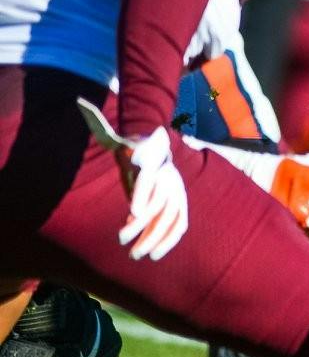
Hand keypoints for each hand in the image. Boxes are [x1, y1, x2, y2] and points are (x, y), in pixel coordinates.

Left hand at [78, 100, 187, 261]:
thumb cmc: (131, 149)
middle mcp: (169, 177)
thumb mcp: (115, 138)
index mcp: (152, 163)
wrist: (159, 152)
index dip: (142, 197)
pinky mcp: (180, 203)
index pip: (149, 181)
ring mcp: (177, 191)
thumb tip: (79, 101)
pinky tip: (155, 253)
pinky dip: (170, 239)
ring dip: (156, 238)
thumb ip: (98, 124)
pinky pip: (180, 224)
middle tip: (122, 240)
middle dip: (143, 225)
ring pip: (171, 217)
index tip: (132, 214)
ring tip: (137, 255)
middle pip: (159, 203)